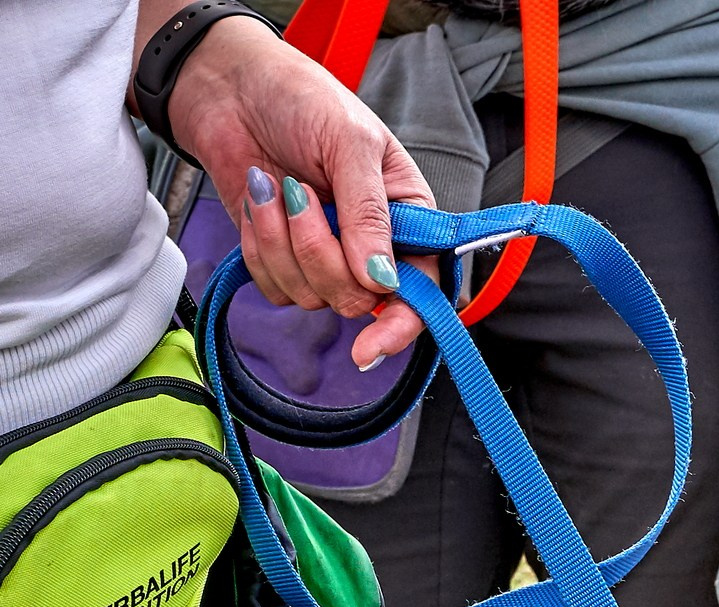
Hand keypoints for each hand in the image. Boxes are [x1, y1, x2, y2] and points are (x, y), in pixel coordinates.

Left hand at [163, 14, 433, 370]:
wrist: (231, 84)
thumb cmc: (301, 98)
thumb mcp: (350, 143)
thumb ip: (369, 213)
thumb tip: (380, 280)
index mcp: (408, 220)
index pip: (421, 292)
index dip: (401, 324)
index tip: (372, 345)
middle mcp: (373, 248)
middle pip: (357, 299)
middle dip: (319, 253)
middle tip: (301, 194)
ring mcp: (327, 258)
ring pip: (312, 296)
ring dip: (282, 241)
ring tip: (275, 187)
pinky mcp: (284, 261)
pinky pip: (276, 288)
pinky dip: (260, 248)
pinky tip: (261, 203)